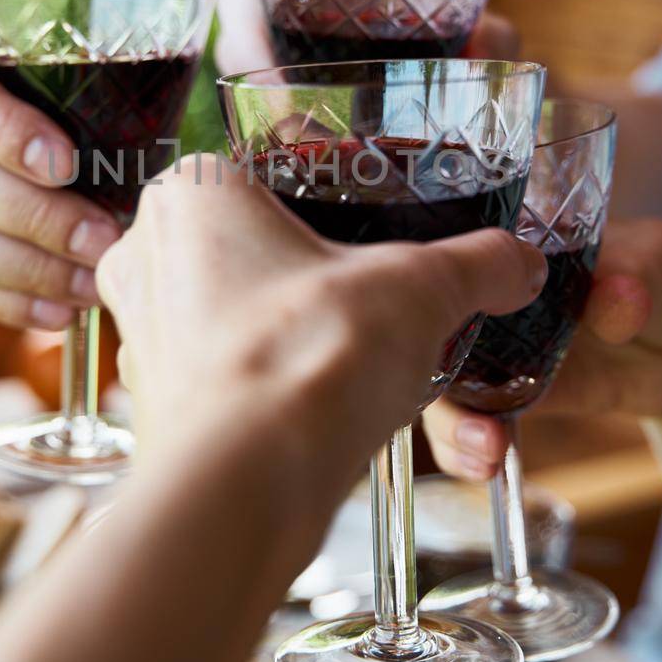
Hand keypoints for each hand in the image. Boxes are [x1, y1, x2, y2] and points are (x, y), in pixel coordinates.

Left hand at [97, 155, 544, 513]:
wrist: (246, 489)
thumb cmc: (308, 360)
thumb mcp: (420, 291)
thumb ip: (477, 265)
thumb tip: (520, 261)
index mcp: (192, 193)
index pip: (266, 172)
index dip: (329, 200)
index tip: (373, 229)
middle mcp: (146, 256)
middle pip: (254, 248)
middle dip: (316, 276)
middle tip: (376, 300)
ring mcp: (141, 335)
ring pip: (238, 317)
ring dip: (296, 336)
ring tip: (362, 361)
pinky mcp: (155, 406)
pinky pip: (228, 378)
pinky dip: (274, 389)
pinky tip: (326, 408)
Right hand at [423, 218, 661, 478]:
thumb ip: (636, 278)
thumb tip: (611, 300)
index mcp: (512, 245)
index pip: (453, 256)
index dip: (431, 283)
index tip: (433, 316)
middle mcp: (487, 300)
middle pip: (432, 328)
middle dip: (429, 366)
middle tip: (460, 400)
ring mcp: (494, 353)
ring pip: (444, 385)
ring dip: (450, 421)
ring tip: (484, 450)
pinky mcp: (512, 400)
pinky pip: (476, 426)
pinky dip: (469, 451)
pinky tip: (486, 469)